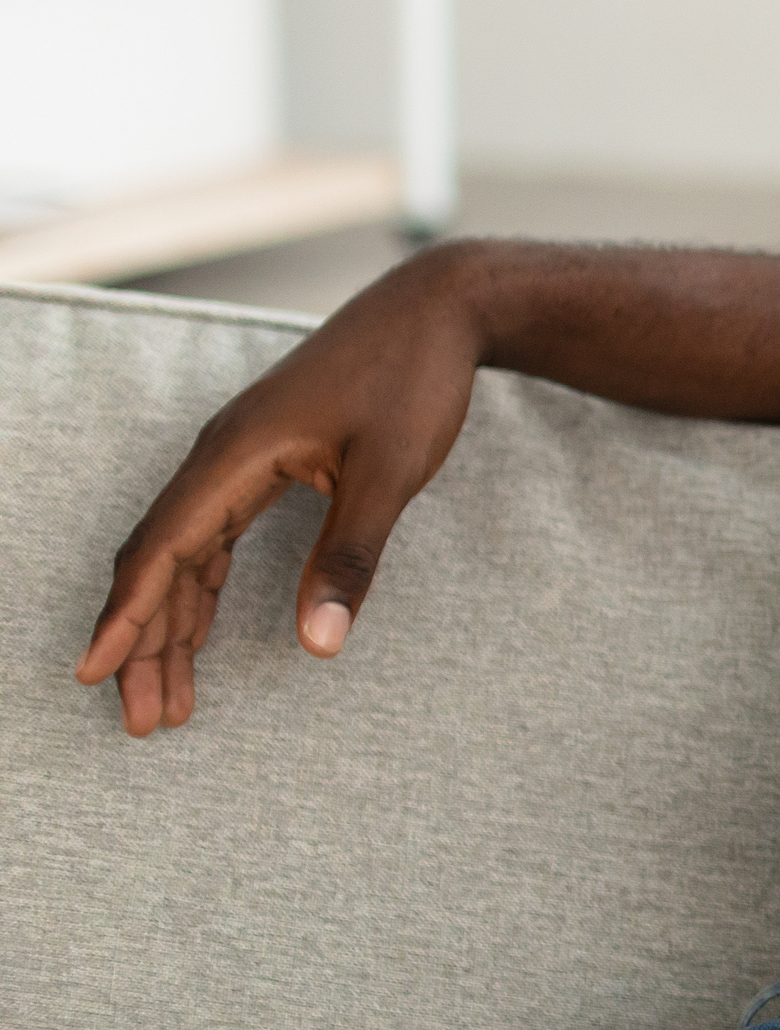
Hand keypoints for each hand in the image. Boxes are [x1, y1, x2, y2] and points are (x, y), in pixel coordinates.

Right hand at [74, 249, 485, 735]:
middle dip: (143, 642)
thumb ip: (350, 557)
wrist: (437, 309)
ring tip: (166, 699)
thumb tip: (318, 644)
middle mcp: (219, 456)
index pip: (161, 549)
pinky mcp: (263, 461)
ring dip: (170, 625)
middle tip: (139, 719)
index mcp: (234, 455)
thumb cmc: (414, 380)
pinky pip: (211, 537)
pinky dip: (200, 590)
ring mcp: (238, 458)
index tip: (92, 673)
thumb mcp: (390, 473)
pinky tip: (195, 634)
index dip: (125, 617)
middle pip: (159, 561)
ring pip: (183, 555)